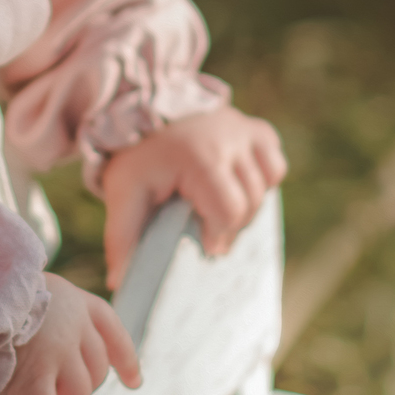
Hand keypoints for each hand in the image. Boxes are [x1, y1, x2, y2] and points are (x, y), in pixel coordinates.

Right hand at [2, 273, 140, 394]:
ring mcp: (56, 354)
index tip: (133, 381)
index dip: (124, 357)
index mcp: (72, 299)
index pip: (110, 328)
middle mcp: (72, 326)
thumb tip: (34, 340)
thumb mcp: (25, 287)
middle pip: (94, 369)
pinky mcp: (33, 379)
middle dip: (84, 393)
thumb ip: (41, 312)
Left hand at [102, 105, 287, 292]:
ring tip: (216, 206)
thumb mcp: (123, 193)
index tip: (201, 239)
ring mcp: (245, 131)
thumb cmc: (138, 160)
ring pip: (266, 186)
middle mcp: (228, 137)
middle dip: (230, 224)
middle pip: (250, 202)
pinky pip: (275, 167)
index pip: (229, 210)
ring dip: (246, 205)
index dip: (217, 233)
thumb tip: (120, 282)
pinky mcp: (257, 130)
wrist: (147, 113)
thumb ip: (122, 236)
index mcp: (197, 156)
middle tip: (206, 224)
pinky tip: (235, 184)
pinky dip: (261, 181)